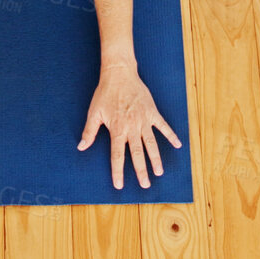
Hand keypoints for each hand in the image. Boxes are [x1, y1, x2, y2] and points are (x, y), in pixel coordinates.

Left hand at [78, 62, 182, 189]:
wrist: (119, 74)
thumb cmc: (104, 93)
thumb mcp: (94, 113)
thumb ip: (89, 132)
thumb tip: (81, 147)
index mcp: (117, 129)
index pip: (117, 155)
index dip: (118, 171)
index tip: (119, 185)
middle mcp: (132, 127)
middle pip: (137, 153)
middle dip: (141, 170)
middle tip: (145, 185)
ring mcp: (144, 120)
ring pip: (151, 143)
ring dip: (156, 158)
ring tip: (159, 172)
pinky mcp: (152, 112)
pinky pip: (163, 126)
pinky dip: (171, 135)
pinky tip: (178, 145)